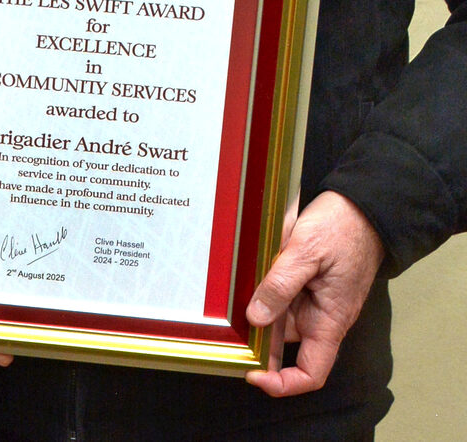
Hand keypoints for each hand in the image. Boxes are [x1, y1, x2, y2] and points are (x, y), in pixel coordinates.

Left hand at [244, 191, 384, 396]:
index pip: (311, 373)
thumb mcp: (306, 252)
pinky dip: (263, 286)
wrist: (362, 204)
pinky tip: (244, 272)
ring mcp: (313, 297)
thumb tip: (256, 318)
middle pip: (284, 342)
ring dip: (256, 306)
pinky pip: (281, 291)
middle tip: (225, 326)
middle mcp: (321, 315)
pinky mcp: (305, 280)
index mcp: (330, 320)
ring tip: (230, 292)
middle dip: (256, 337)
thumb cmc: (342, 228)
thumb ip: (281, 285)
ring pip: (278, 314)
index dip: (282, 383)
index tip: (253, 373)